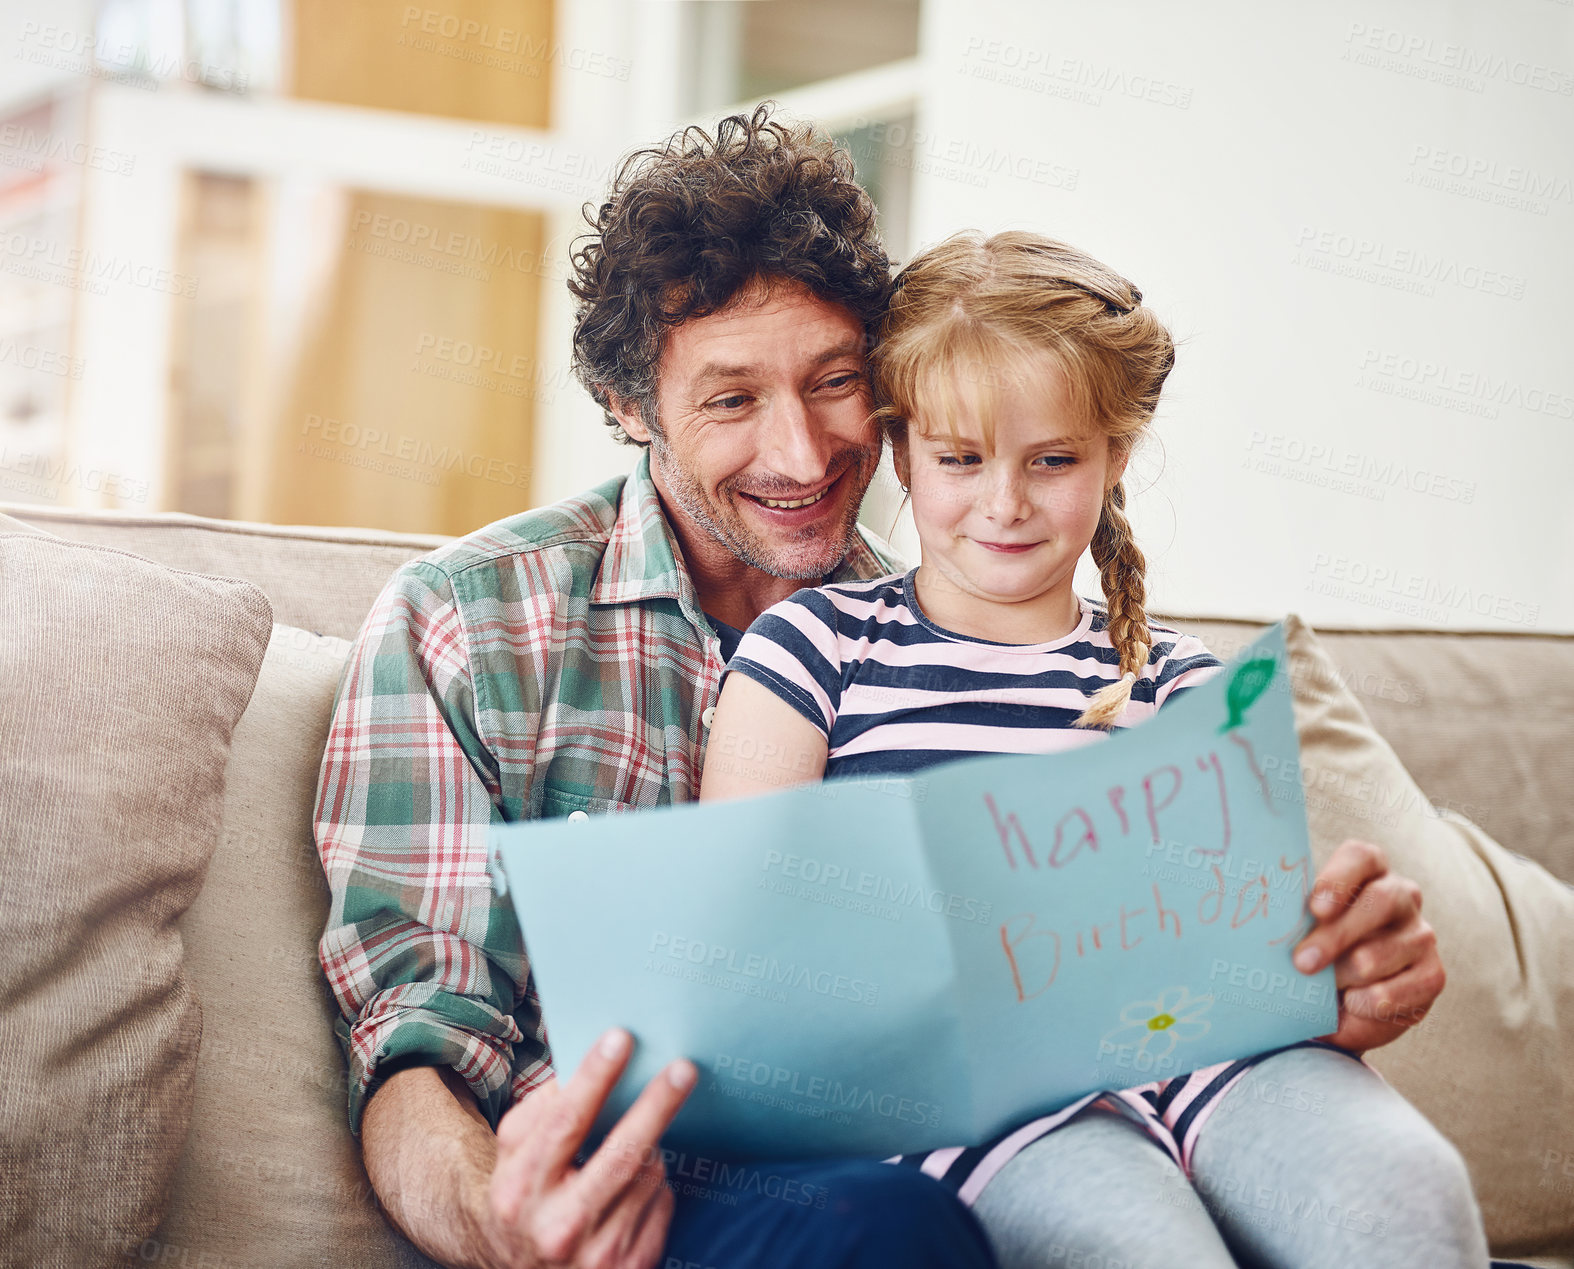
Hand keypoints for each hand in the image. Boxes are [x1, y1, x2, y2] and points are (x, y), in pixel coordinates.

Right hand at [476, 1029, 695, 1268]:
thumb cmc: (522, 1194)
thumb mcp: (513, 1153)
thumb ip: (541, 1109)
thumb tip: (591, 1064)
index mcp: (520, 1191)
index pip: (565, 1124)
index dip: (595, 1078)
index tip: (621, 1038)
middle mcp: (558, 1229)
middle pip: (621, 1154)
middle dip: (656, 1105)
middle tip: (684, 1067)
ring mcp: (597, 1257)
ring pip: (650, 1175)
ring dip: (651, 1147)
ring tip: (634, 1142)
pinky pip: (663, 1202)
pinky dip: (655, 1183)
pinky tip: (634, 1185)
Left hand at [1291, 839, 1444, 1052]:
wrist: (1338, 998)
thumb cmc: (1311, 949)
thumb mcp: (1299, 931)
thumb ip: (1292, 923)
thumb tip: (1263, 931)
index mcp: (1365, 871)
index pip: (1361, 857)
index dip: (1339, 879)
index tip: (1314, 908)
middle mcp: (1399, 895)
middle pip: (1379, 901)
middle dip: (1337, 935)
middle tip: (1302, 963)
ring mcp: (1420, 934)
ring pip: (1389, 949)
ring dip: (1350, 974)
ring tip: (1323, 990)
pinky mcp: (1432, 973)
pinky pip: (1410, 987)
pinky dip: (1375, 1002)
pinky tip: (1352, 1005)